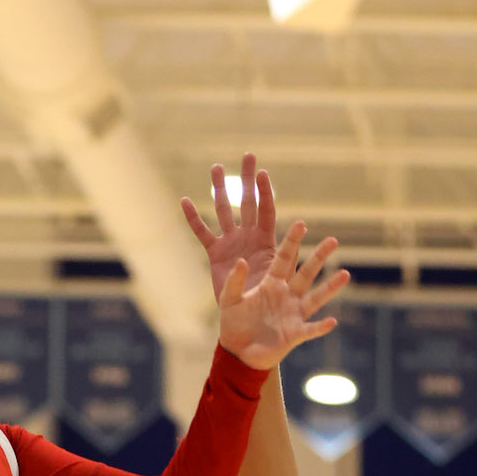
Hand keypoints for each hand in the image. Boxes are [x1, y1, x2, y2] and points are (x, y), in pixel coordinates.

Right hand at [182, 154, 278, 304]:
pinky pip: (202, 232)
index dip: (265, 192)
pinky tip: (185, 200)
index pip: (266, 211)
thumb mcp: (277, 282)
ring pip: (223, 210)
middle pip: (247, 202)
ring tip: (217, 167)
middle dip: (248, 179)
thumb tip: (291, 237)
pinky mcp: (215, 254)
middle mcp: (248, 236)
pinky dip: (193, 218)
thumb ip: (280, 262)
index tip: (263, 173)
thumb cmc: (270, 304)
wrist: (250, 320)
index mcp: (266, 241)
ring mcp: (231, 243)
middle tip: (249, 155)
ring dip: (220, 190)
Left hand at [206, 219, 348, 371]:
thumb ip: (235, 281)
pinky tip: (331, 322)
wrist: (236, 351)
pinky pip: (310, 329)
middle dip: (319, 257)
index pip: (284, 259)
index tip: (301, 223)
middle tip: (333, 240)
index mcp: (271, 284)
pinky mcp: (294, 334)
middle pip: (306, 273)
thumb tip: (241, 260)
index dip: (292, 242)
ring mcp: (293, 314)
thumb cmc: (233, 322)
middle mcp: (287, 296)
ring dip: (330, 287)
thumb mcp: (229, 299)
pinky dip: (320, 327)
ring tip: (345, 274)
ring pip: (316, 297)